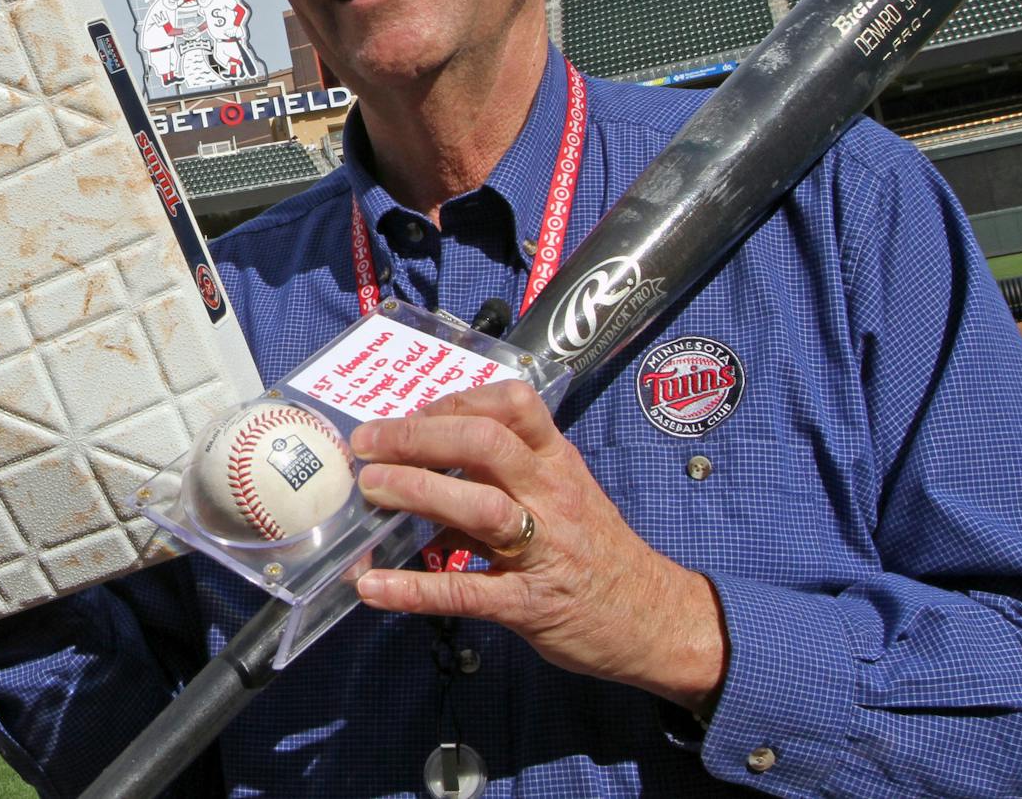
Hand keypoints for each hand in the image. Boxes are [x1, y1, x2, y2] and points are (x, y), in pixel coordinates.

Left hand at [350, 380, 727, 715]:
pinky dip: (415, 590)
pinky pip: (469, 592)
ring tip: (369, 492)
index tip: (410, 411)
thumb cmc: (595, 550)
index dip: (455, 400)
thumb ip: (503, 475)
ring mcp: (544, 549)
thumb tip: (420, 462)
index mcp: (557, 462)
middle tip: (366, 445)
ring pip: (481, 507)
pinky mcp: (531, 605)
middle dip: (418, 437)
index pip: (513, 404)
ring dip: (418, 493)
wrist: (656, 622)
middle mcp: (552, 495)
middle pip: (486, 445)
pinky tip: (373, 587)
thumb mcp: (562, 495)